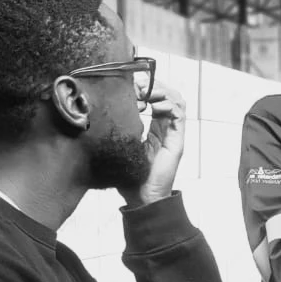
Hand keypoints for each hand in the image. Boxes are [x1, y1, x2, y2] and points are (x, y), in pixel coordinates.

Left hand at [118, 83, 185, 206]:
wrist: (142, 197)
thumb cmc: (129, 176)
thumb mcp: (120, 146)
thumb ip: (118, 129)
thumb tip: (101, 109)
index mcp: (155, 129)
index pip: (157, 99)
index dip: (146, 87)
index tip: (130, 84)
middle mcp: (166, 128)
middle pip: (168, 95)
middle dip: (154, 85)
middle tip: (138, 84)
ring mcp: (173, 133)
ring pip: (176, 100)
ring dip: (162, 91)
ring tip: (146, 91)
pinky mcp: (177, 140)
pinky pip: (179, 114)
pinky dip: (168, 104)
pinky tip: (154, 105)